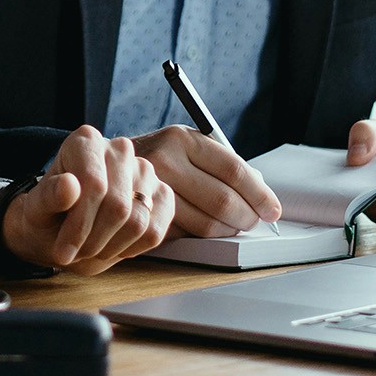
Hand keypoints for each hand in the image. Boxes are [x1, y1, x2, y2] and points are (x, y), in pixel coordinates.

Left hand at [0, 126, 174, 275]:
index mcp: (86, 141)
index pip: (94, 185)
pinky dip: (131, 249)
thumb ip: (49, 197)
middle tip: (75, 253)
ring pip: (138, 222)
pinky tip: (111, 245)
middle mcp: (120, 149)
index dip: (79, 226)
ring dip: (110, 247)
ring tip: (90, 248)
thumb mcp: (37, 210)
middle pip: (118, 206)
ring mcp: (145, 171)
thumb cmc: (48, 215)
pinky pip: (155, 232)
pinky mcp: (163, 195)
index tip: (62, 252)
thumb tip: (69, 185)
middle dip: (93, 241)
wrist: (62, 228)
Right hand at [130, 125, 282, 237]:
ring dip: (226, 231)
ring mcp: (150, 190)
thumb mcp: (187, 147)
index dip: (259, 194)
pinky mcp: (142, 216)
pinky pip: (185, 236)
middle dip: (247, 217)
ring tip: (230, 226)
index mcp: (182, 139)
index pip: (233, 170)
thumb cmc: (158, 157)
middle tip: (253, 222)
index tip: (272, 209)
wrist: (102, 165)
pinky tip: (202, 227)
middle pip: (222, 200)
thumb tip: (262, 193)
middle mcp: (164, 160)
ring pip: (206, 224)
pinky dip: (201, 236)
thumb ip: (222, 165)